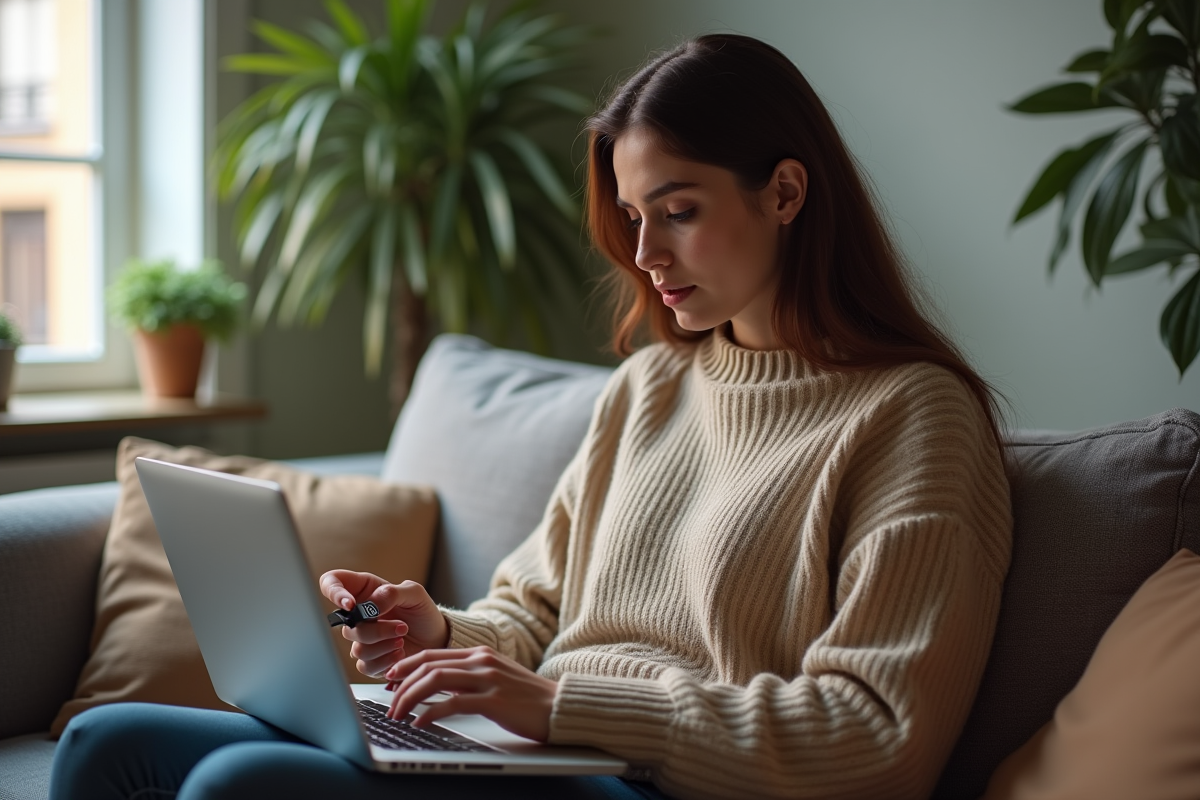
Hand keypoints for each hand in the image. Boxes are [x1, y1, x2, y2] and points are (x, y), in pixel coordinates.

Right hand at [318, 570, 448, 678]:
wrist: (436, 639)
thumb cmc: (423, 612)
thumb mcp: (414, 594)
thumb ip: (391, 593)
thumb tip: (371, 605)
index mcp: (364, 590)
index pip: (330, 583)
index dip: (333, 592)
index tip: (351, 604)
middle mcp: (358, 615)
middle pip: (346, 625)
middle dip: (375, 629)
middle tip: (401, 626)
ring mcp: (362, 639)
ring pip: (356, 648)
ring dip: (383, 645)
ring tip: (402, 639)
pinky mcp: (369, 660)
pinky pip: (364, 665)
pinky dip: (385, 660)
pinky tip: (399, 653)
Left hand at [385, 646, 557, 741]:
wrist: (559, 706)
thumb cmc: (527, 697)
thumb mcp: (496, 677)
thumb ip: (470, 676)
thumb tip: (439, 686)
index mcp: (480, 653)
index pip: (433, 654)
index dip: (407, 666)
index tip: (390, 679)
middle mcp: (481, 662)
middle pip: (429, 666)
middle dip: (402, 685)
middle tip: (389, 703)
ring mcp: (488, 679)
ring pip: (435, 681)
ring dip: (410, 698)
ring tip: (398, 715)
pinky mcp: (493, 701)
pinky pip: (452, 705)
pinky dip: (430, 714)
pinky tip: (420, 723)